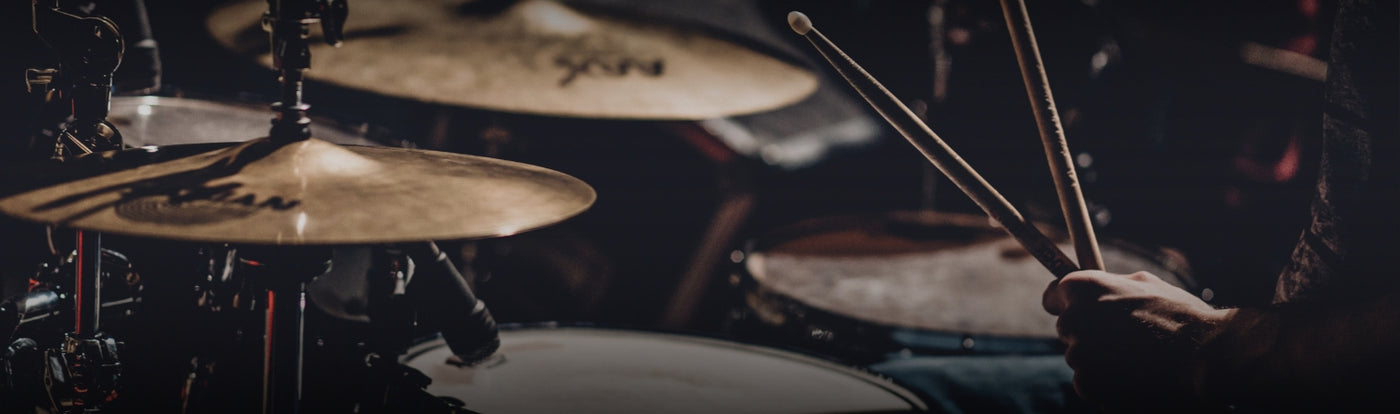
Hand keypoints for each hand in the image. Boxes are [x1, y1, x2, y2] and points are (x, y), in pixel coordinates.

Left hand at [1042, 270, 1231, 408]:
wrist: (1204, 355)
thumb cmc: (1180, 316)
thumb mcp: (1146, 283)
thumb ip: (1112, 284)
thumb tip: (1100, 282)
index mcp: (1083, 287)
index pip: (1053, 296)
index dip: (1065, 304)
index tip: (1078, 312)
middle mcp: (1073, 319)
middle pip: (1068, 330)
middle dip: (1088, 334)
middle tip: (1122, 340)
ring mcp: (1078, 353)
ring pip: (1079, 358)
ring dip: (1099, 360)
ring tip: (1136, 359)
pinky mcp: (1087, 383)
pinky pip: (1088, 383)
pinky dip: (1105, 384)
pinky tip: (1134, 378)